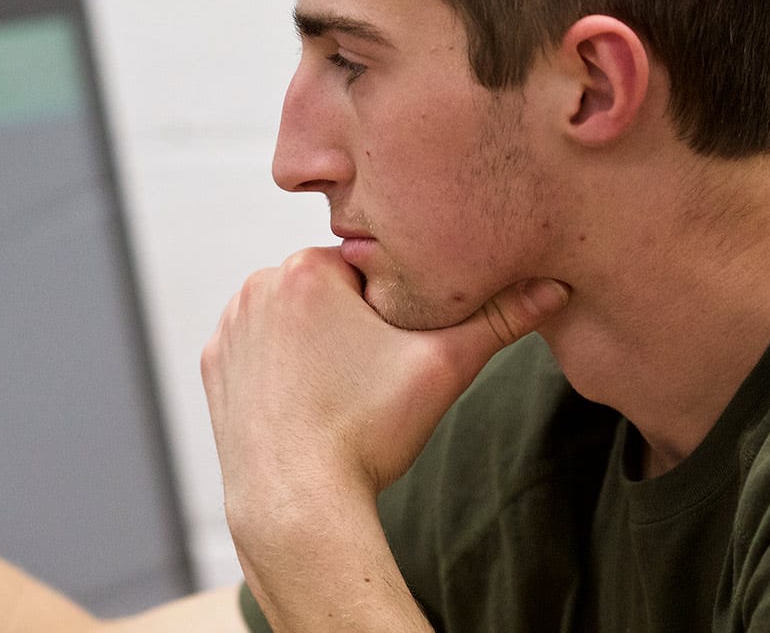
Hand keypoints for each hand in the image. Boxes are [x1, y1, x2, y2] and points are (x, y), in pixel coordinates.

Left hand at [201, 247, 568, 528]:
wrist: (294, 502)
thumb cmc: (367, 432)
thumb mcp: (444, 367)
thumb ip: (499, 319)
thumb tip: (554, 285)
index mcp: (309, 267)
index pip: (373, 268)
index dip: (398, 308)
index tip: (402, 349)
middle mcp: (258, 285)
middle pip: (332, 290)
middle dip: (357, 322)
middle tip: (374, 376)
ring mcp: (231, 324)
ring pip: (295, 318)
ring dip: (320, 341)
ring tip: (342, 391)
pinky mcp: (214, 362)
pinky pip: (261, 348)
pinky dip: (284, 366)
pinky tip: (308, 400)